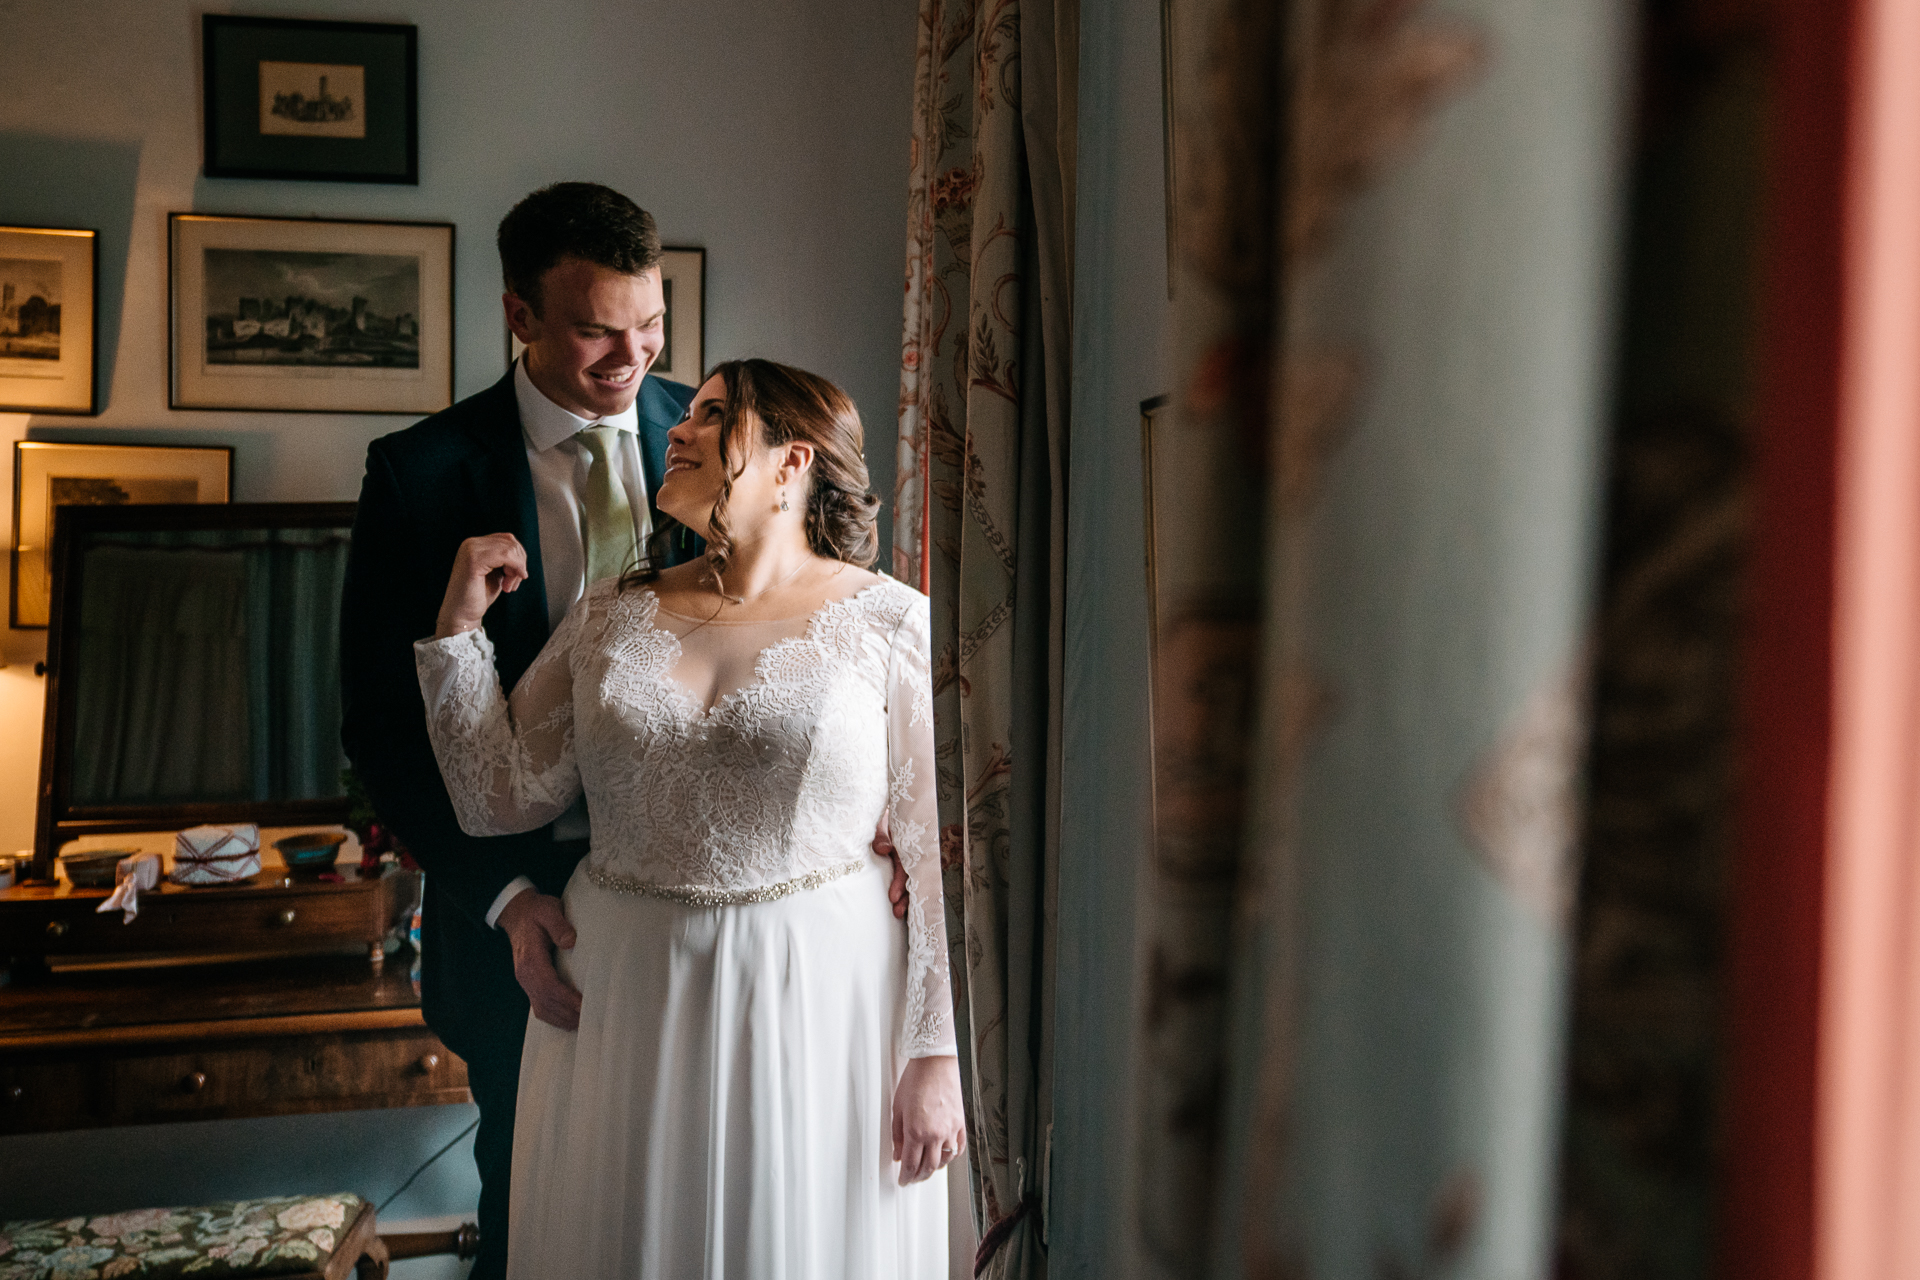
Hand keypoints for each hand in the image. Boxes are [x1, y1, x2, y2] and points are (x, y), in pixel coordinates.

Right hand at [436, 533, 529, 637]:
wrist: (462, 615)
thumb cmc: (479, 596)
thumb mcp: (496, 573)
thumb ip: (505, 560)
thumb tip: (521, 551)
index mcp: (474, 545)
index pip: (507, 539)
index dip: (518, 558)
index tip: (517, 577)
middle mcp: (470, 543)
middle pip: (510, 542)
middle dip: (519, 563)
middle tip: (513, 584)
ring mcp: (470, 550)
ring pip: (510, 548)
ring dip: (517, 568)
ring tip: (509, 586)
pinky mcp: (473, 560)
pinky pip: (506, 555)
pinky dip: (515, 569)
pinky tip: (508, 585)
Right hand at [496, 890, 580, 1030]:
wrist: (517, 913)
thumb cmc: (536, 911)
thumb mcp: (548, 910)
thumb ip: (559, 925)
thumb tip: (571, 942)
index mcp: (531, 959)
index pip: (549, 986)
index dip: (567, 999)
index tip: (584, 1006)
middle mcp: (526, 975)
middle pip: (546, 1002)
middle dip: (568, 1014)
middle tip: (590, 1020)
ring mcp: (526, 981)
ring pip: (542, 1008)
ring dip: (561, 1019)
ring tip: (582, 1025)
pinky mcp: (529, 983)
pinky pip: (539, 1006)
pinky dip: (553, 1017)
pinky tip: (568, 1021)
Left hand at [871, 813, 907, 919]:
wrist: (886, 808)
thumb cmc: (880, 814)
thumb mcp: (878, 822)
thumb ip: (880, 836)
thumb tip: (883, 850)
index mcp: (906, 842)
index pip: (905, 865)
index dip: (900, 882)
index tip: (892, 897)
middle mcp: (910, 852)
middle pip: (911, 876)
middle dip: (905, 896)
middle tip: (897, 911)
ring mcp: (908, 858)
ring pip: (911, 880)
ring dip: (906, 898)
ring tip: (898, 914)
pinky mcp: (903, 861)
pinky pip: (907, 878)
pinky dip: (906, 892)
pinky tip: (903, 906)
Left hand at [891, 1055, 964, 1184]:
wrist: (936, 1062)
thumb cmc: (916, 1079)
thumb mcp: (898, 1108)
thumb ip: (897, 1135)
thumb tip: (898, 1153)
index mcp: (916, 1131)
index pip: (910, 1165)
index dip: (906, 1177)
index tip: (903, 1181)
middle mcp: (935, 1134)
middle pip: (928, 1167)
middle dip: (919, 1177)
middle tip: (913, 1178)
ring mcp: (951, 1130)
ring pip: (945, 1161)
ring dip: (935, 1169)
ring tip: (927, 1169)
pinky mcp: (961, 1123)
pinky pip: (959, 1148)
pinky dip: (951, 1156)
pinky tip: (945, 1156)